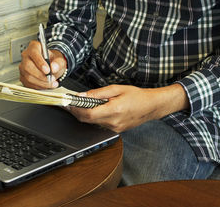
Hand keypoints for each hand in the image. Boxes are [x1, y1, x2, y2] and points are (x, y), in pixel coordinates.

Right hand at [19, 40, 66, 88]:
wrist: (52, 67)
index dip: (40, 62)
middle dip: (40, 75)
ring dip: (41, 83)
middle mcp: (26, 56)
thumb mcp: (59, 59)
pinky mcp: (23, 77)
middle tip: (51, 78)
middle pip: (28, 66)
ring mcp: (23, 67)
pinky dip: (39, 86)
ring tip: (52, 83)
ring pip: (28, 77)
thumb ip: (58, 63)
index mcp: (34, 47)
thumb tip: (54, 67)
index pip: (33, 53)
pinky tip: (46, 86)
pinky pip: (28, 84)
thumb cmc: (53, 61)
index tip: (47, 70)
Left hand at [68, 84, 188, 132]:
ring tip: (82, 104)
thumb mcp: (116, 89)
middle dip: (77, 112)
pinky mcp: (116, 130)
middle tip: (70, 103)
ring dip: (85, 114)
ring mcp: (114, 128)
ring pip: (93, 123)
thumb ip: (98, 93)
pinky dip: (94, 117)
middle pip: (87, 120)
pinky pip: (100, 124)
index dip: (75, 109)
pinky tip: (94, 109)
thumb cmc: (137, 95)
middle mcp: (113, 122)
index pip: (88, 114)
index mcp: (114, 110)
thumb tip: (82, 95)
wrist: (151, 106)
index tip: (68, 103)